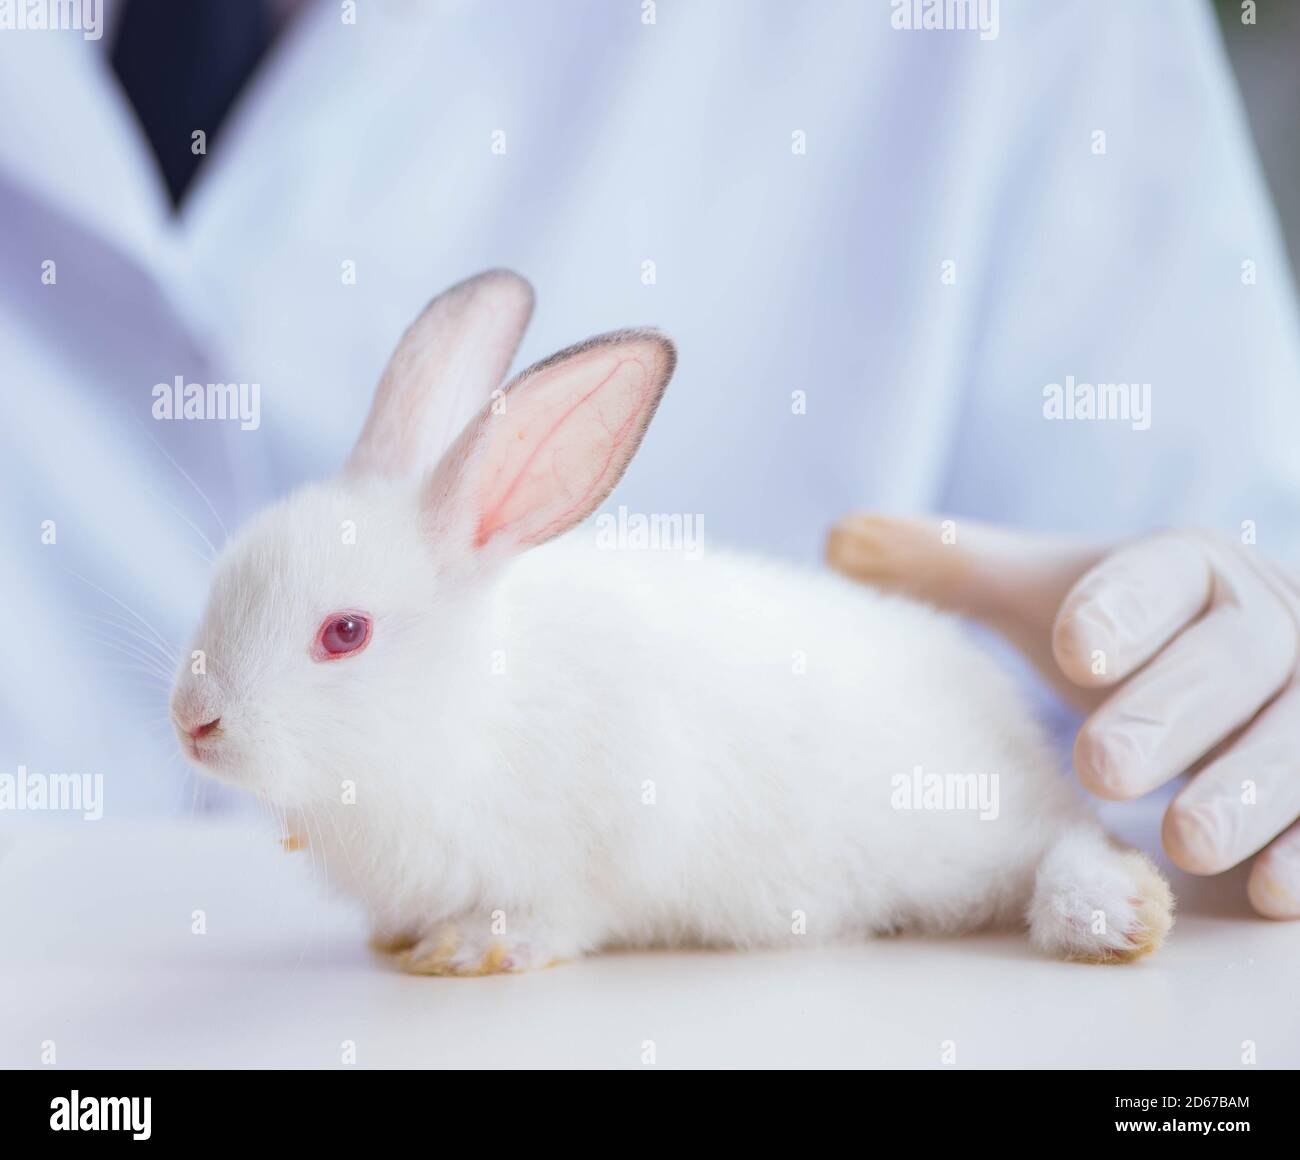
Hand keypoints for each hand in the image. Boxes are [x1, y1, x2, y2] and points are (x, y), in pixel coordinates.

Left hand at [826, 514, 1299, 918]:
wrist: (1247, 663)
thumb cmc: (1134, 634)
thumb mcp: (1049, 596)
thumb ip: (954, 569)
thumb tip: (837, 539)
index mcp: (1187, 570)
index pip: (1164, 574)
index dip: (1123, 608)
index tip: (1071, 650)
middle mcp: (1265, 623)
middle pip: (1235, 659)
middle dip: (1172, 712)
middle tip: (1100, 766)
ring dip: (1248, 788)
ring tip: (1184, 840)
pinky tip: (1270, 892)